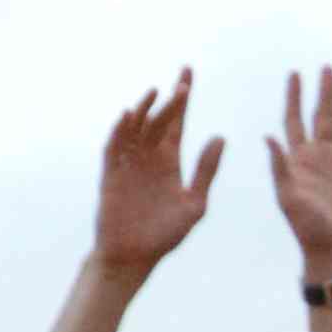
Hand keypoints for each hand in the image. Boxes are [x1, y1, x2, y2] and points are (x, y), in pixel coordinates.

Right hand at [89, 70, 220, 279]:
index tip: (188, 74)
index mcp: (169, 162)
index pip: (177, 123)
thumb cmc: (164, 235)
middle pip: (159, 121)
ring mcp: (128, 166)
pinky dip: (119, 131)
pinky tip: (127, 115)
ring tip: (155, 92)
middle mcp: (148, 158)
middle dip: (170, 102)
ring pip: (135, 129)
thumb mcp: (194, 203)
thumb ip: (206, 171)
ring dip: (144, 110)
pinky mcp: (111, 177)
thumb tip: (220, 137)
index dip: (183, 99)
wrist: (134, 257)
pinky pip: (114, 149)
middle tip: (183, 84)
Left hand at [267, 66, 331, 282]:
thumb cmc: (306, 228)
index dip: (293, 97)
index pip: (293, 120)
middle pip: (318, 115)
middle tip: (324, 67)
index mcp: (297, 160)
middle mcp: (316, 157)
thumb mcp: (287, 197)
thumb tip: (268, 137)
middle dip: (320, 92)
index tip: (294, 74)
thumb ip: (279, 167)